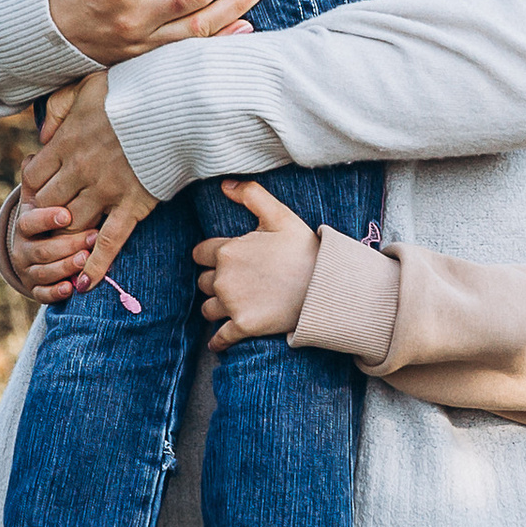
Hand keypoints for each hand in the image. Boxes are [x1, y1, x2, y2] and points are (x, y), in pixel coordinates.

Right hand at [12, 198, 95, 301]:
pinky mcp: (35, 289)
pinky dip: (56, 293)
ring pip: (44, 272)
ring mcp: (27, 271)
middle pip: (42, 250)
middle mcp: (22, 249)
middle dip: (69, 245)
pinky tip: (71, 287)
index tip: (67, 215)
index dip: (46, 219)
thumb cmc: (59, 217)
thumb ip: (56, 188)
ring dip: (66, 266)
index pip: (29, 222)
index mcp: (25, 225)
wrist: (46, 242)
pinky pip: (42, 294)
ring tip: (86, 259)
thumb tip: (51, 160)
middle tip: (93, 238)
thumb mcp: (54, 201)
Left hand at [18, 78, 156, 292]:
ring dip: (67, 236)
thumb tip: (43, 134)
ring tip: (67, 244)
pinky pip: (109, 243)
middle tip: (53, 219)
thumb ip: (59, 107)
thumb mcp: (86, 84)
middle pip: (49, 204)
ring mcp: (106, 190)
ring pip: (72, 225)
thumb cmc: (134, 88)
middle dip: (47, 214)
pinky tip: (84, 285)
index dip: (34, 186)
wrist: (176, 103)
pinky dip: (94, 266)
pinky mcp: (132, 205)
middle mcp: (81, 170)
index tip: (44, 187)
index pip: (33, 176)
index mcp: (68, 142)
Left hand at [192, 181, 320, 351]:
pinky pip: (220, 338)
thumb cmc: (304, 249)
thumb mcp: (280, 215)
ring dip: (217, 307)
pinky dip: (219, 341)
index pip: (200, 254)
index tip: (225, 259)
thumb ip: (251, 195)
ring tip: (233, 305)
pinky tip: (220, 342)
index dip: (211, 255)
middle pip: (203, 282)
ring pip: (208, 309)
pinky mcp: (243, 326)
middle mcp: (224, 278)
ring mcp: (232, 304)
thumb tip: (224, 185)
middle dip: (215, 281)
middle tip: (236, 281)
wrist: (325, 285)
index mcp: (228, 251)